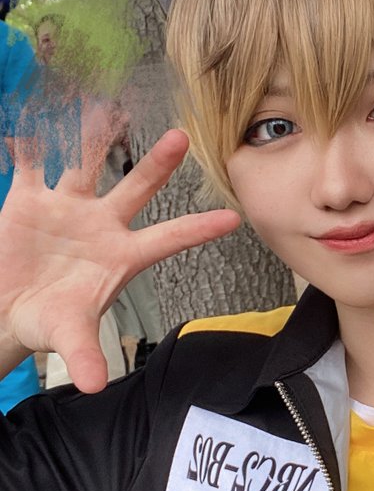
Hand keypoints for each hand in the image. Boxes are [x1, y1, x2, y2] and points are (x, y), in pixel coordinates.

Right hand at [0, 125, 239, 392]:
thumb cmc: (47, 320)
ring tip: (107, 104)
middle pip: (136, 188)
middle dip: (157, 164)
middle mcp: (101, 223)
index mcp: (121, 255)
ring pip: (86, 163)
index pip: (168, 239)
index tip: (233, 218)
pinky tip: (33, 114)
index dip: (197, 229)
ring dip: (95, 136)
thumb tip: (95, 386)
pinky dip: (29, 141)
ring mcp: (67, 207)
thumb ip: (83, 356)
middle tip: (182, 136)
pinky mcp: (29, 198)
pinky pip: (31, 162)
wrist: (5, 307)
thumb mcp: (67, 337)